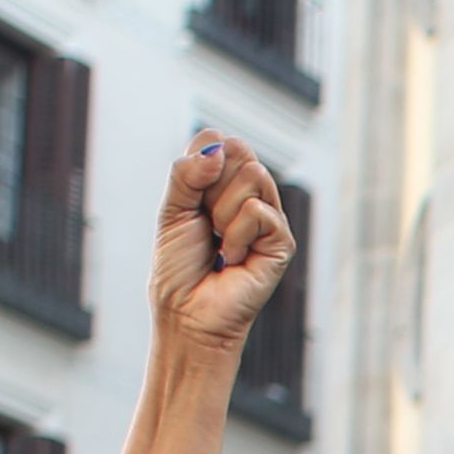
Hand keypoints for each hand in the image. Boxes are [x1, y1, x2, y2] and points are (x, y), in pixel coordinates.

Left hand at [153, 135, 294, 351]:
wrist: (187, 314)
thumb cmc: (179, 268)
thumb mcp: (171, 210)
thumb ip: (187, 173)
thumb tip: (217, 150)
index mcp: (223, 182)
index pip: (217, 139)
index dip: (198, 163)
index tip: (190, 199)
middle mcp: (250, 194)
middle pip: (238, 150)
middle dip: (210, 187)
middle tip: (205, 222)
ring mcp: (269, 216)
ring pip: (253, 175)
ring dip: (222, 212)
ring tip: (219, 242)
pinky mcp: (282, 241)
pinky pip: (260, 211)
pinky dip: (236, 236)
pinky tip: (233, 258)